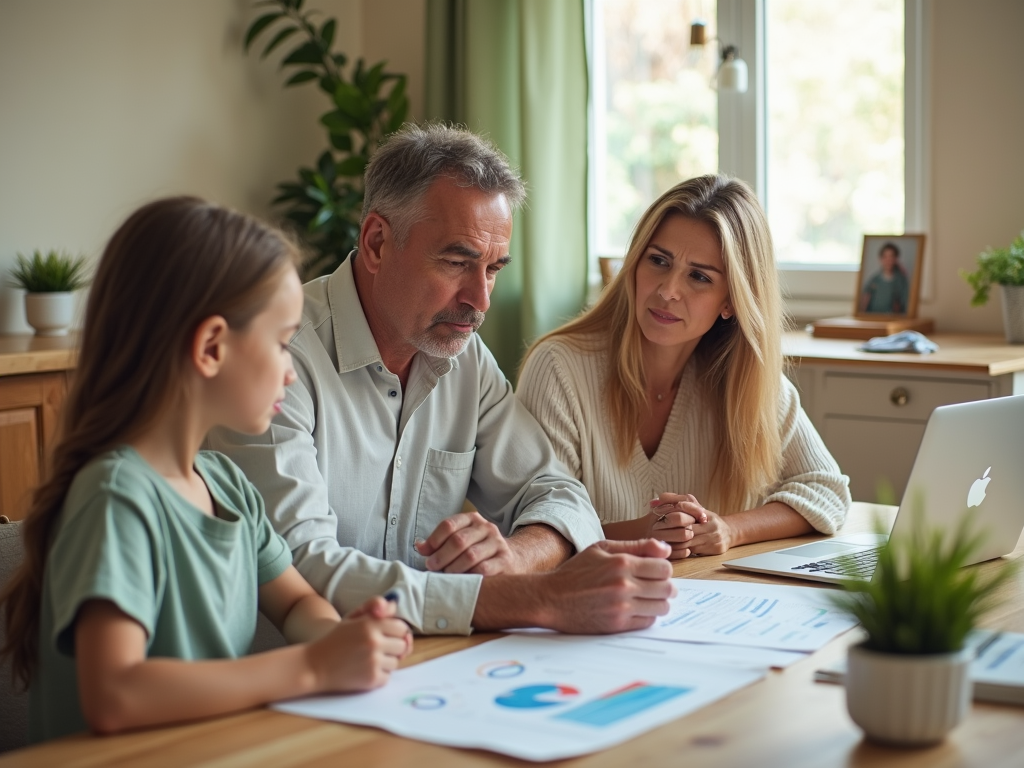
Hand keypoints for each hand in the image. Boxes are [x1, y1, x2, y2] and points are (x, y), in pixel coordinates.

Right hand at [306, 601, 411, 691]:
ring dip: (386, 662)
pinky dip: (379, 676)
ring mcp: (373, 661)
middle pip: (402, 646)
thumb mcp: (352, 618)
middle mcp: (374, 642)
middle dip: (393, 648)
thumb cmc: (336, 640)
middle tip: (377, 649)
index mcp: (370, 624)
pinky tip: (364, 670)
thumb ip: (374, 608)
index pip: (402, 628)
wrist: (314, 665)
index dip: (395, 632)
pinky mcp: (371, 679)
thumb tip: (395, 606)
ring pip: (396, 662)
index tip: (387, 636)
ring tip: (367, 660)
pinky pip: (387, 677)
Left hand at [416, 511, 517, 575]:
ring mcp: (497, 543)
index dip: (434, 540)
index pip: (449, 525)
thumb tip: (420, 546)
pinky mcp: (505, 560)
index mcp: (472, 520)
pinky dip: (470, 576)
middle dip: (441, 556)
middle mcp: (486, 528)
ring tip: (446, 577)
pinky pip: (484, 569)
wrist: (513, 559)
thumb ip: (440, 544)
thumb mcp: (461, 542)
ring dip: (454, 568)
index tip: (426, 554)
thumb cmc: (479, 552)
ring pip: (471, 555)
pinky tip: (463, 582)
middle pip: (459, 540)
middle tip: (432, 567)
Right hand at [540, 539, 675, 633]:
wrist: (551, 599)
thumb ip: (636, 546)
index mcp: (621, 563)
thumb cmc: (575, 572)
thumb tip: (665, 550)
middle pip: (667, 589)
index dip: (663, 569)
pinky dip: (647, 616)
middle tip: (655, 586)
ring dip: (658, 603)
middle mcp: (624, 585)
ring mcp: (621, 607)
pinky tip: (635, 609)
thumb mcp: (601, 549)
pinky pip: (648, 622)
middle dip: (665, 586)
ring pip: (662, 607)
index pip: (664, 568)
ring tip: (646, 598)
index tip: (655, 571)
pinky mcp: (617, 625)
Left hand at [654, 494, 733, 555]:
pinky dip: (682, 551)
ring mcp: (715, 537)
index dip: (671, 516)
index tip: (658, 517)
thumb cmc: (708, 521)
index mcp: (706, 514)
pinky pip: (694, 552)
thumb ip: (681, 503)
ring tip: (661, 541)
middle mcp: (711, 525)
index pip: (686, 512)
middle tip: (656, 531)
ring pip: (688, 542)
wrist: (730, 533)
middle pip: (686, 529)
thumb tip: (658, 497)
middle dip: (671, 531)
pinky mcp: (716, 549)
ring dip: (674, 543)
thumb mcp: (698, 509)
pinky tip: (672, 550)